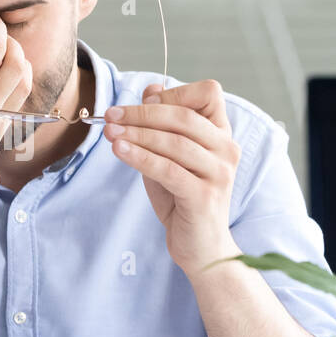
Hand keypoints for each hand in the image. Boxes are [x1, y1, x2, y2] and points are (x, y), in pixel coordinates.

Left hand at [103, 80, 239, 274]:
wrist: (201, 248)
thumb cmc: (183, 199)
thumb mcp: (170, 157)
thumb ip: (163, 126)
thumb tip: (151, 89)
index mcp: (221, 134)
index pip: (209, 93)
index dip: (175, 93)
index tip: (143, 102)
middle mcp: (226, 149)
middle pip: (183, 116)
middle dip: (142, 113)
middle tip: (111, 115)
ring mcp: (218, 173)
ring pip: (174, 142)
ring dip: (136, 133)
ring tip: (109, 132)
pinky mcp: (204, 196)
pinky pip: (168, 169)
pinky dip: (140, 157)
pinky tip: (119, 150)